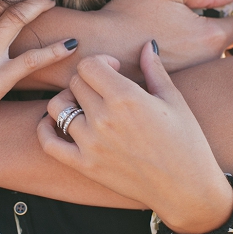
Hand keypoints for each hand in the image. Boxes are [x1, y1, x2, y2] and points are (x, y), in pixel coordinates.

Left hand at [38, 42, 232, 233]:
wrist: (185, 188)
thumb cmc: (186, 141)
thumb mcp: (174, 100)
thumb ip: (154, 69)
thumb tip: (145, 45)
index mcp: (126, 97)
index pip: (89, 65)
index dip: (101, 61)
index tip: (114, 69)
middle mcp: (103, 118)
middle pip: (75, 83)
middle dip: (88, 80)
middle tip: (104, 89)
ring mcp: (91, 143)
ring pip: (57, 107)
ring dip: (67, 100)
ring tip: (83, 105)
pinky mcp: (84, 165)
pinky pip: (49, 142)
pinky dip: (45, 129)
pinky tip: (55, 122)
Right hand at [96, 0, 232, 80]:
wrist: (95, 50)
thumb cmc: (129, 15)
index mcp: (211, 36)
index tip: (228, 10)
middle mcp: (208, 64)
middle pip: (231, 48)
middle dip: (221, 36)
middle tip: (194, 26)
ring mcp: (194, 82)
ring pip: (211, 65)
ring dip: (201, 54)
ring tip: (173, 42)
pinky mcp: (176, 93)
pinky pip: (193, 78)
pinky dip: (186, 69)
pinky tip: (164, 58)